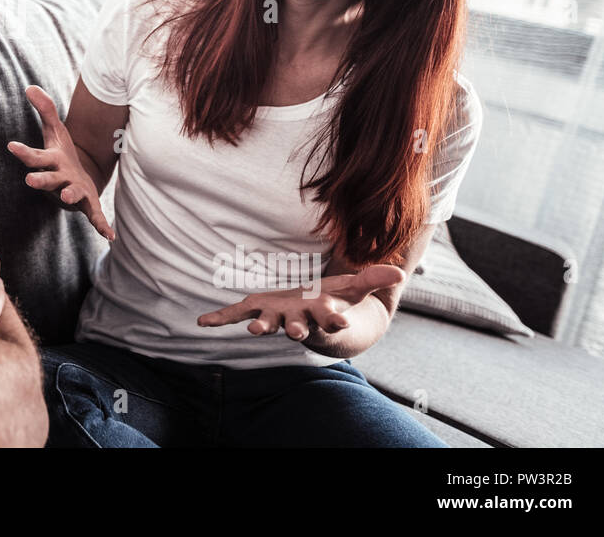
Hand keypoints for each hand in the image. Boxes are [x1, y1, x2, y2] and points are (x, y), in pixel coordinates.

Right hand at [8, 84, 114, 240]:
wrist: (75, 180)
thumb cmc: (61, 155)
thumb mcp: (55, 130)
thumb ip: (45, 109)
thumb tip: (29, 87)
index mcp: (49, 163)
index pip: (34, 157)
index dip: (23, 152)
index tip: (11, 146)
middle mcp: (58, 180)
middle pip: (48, 180)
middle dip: (40, 180)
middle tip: (29, 181)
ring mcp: (72, 193)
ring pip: (69, 196)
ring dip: (69, 197)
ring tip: (68, 197)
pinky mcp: (88, 204)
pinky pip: (94, 216)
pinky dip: (101, 225)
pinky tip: (110, 236)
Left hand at [196, 264, 406, 339]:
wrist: (310, 315)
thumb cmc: (333, 300)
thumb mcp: (353, 287)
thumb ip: (373, 279)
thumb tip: (401, 271)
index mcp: (321, 316)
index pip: (331, 320)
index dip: (334, 320)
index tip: (339, 321)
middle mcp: (297, 320)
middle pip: (297, 327)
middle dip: (296, 328)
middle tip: (295, 332)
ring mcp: (274, 316)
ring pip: (267, 323)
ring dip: (260, 326)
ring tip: (254, 330)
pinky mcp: (255, 310)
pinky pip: (235, 314)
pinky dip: (220, 318)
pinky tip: (202, 322)